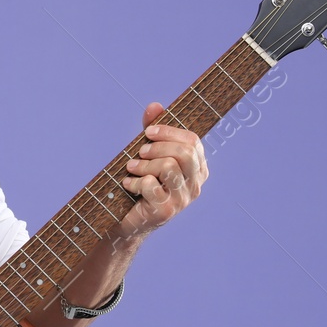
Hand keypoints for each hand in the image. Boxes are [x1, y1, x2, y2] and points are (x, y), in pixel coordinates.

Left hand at [118, 101, 207, 237]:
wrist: (128, 220)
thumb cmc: (141, 182)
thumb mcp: (148, 154)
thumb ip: (153, 130)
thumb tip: (154, 106)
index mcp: (198, 169)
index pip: (193, 142)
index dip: (170, 132)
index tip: (149, 131)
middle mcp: (196, 185)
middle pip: (184, 153)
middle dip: (157, 147)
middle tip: (139, 152)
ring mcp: (183, 200)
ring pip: (168, 167)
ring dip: (143, 164)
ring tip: (132, 168)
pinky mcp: (166, 211)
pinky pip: (150, 185)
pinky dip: (134, 181)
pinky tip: (128, 185)